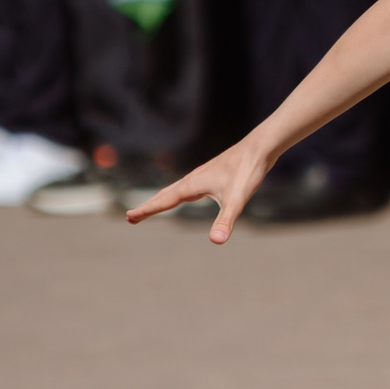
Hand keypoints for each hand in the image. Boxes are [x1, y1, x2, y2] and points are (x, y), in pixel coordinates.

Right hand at [125, 137, 273, 242]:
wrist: (260, 147)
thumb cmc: (247, 171)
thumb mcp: (237, 200)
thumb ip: (226, 221)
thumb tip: (216, 241)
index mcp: (192, 185)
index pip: (163, 201)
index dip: (146, 210)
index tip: (129, 217)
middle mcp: (193, 179)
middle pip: (165, 195)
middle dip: (149, 207)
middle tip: (131, 217)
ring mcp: (202, 175)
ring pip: (176, 189)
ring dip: (161, 199)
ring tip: (152, 207)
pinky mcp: (213, 174)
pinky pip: (189, 186)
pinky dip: (178, 193)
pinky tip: (187, 195)